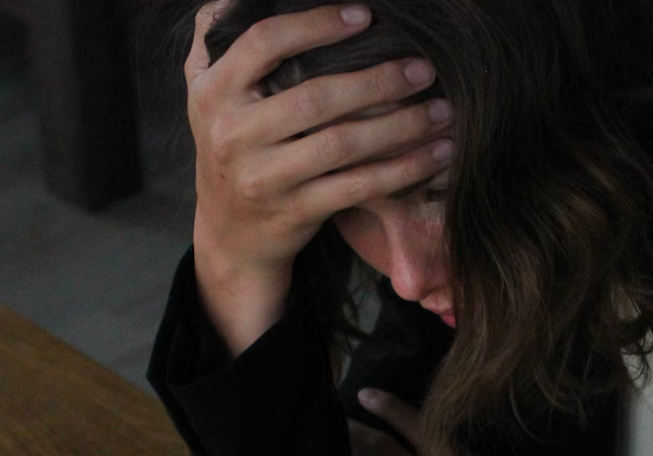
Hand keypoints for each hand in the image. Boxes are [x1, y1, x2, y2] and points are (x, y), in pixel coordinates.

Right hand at [185, 1, 454, 281]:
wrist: (230, 235)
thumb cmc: (234, 149)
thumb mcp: (209, 97)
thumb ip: (220, 44)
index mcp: (214, 93)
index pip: (265, 44)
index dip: (316, 25)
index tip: (365, 16)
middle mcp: (234, 135)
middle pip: (315, 98)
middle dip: (377, 80)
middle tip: (423, 69)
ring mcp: (265, 178)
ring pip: (343, 145)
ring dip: (401, 126)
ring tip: (443, 110)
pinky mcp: (295, 212)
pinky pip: (358, 187)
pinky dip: (403, 170)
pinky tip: (436, 154)